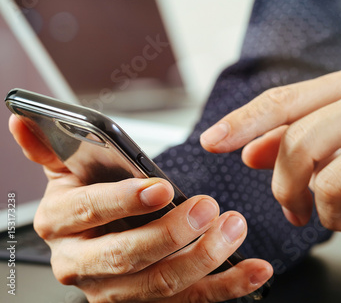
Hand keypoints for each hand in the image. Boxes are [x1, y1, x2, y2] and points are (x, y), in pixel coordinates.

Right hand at [9, 115, 272, 301]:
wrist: (98, 234)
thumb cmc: (90, 193)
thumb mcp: (68, 168)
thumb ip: (52, 148)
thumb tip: (23, 119)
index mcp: (61, 223)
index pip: (88, 212)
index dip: (124, 201)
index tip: (162, 188)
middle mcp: (82, 263)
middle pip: (126, 256)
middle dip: (171, 234)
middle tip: (207, 207)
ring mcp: (115, 290)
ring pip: (161, 285)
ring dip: (204, 258)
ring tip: (235, 227)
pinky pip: (190, 301)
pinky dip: (226, 287)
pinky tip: (254, 270)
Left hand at [201, 66, 340, 258]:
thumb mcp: (331, 156)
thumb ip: (289, 147)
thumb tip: (245, 151)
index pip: (282, 100)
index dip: (241, 122)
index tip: (210, 142)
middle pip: (298, 142)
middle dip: (286, 189)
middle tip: (293, 211)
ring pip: (327, 178)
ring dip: (325, 211)